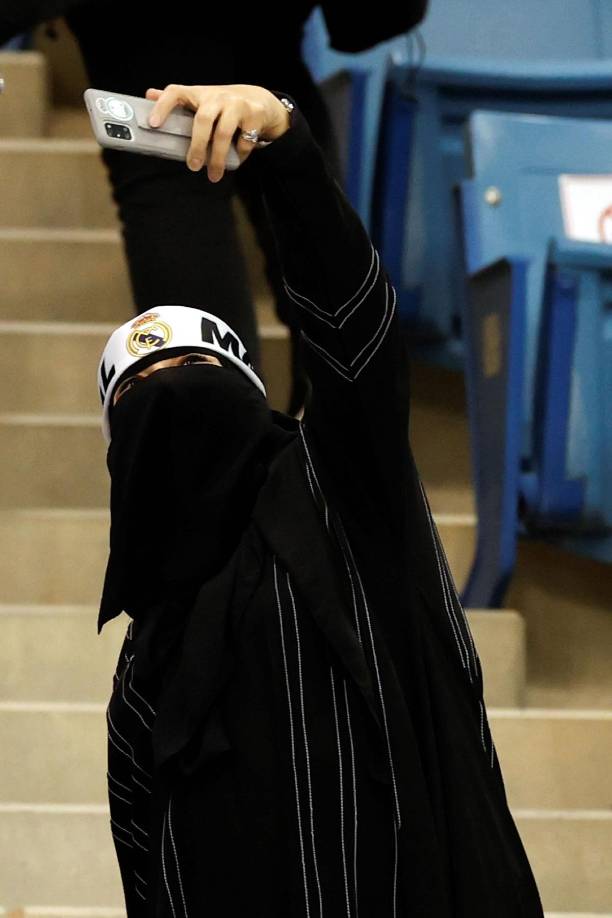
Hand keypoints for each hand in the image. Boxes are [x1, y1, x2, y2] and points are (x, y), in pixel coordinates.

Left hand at [145, 83, 291, 181]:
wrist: (260, 101)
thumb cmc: (224, 105)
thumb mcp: (201, 100)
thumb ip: (177, 100)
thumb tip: (149, 95)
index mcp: (199, 94)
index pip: (176, 92)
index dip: (163, 106)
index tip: (154, 124)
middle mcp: (217, 97)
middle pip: (204, 119)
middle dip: (197, 145)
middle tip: (193, 166)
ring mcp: (237, 105)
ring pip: (224, 133)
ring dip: (217, 158)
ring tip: (214, 175)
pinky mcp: (254, 116)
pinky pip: (244, 141)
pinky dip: (239, 156)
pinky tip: (234, 163)